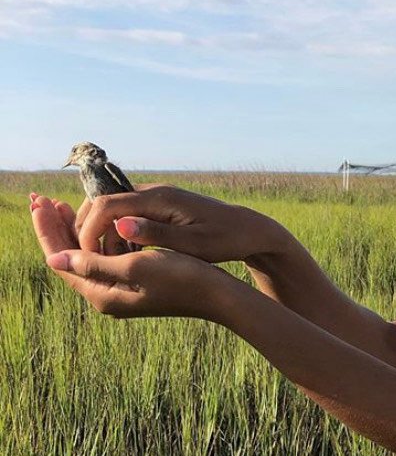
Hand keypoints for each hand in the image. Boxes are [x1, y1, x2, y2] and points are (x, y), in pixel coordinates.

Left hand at [31, 195, 232, 319]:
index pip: (62, 260)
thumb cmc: (182, 277)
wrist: (219, 294)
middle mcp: (108, 296)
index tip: (38, 203)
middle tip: (40, 200)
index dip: (48, 230)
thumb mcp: (137, 267)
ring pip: (86, 256)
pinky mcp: (136, 283)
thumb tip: (53, 258)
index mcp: (104, 295)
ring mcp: (122, 291)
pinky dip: (96, 238)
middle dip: (55, 228)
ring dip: (74, 230)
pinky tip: (97, 221)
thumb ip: (95, 263)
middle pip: (69, 258)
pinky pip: (104, 257)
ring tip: (61, 205)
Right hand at [70, 184, 279, 262]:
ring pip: (113, 211)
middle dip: (90, 231)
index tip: (87, 257)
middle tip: (91, 261)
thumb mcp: (193, 243)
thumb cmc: (225, 240)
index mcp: (159, 198)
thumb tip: (121, 224)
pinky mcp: (161, 208)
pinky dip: (119, 234)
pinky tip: (126, 256)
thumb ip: (157, 234)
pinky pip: (128, 216)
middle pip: (103, 204)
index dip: (89, 230)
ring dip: (104, 235)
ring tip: (111, 263)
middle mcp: (154, 192)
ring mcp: (157, 198)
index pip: (105, 205)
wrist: (248, 230)